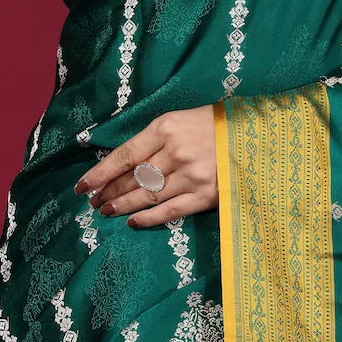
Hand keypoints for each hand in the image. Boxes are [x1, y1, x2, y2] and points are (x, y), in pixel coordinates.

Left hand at [73, 106, 217, 228]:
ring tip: (106, 211)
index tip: (82, 186)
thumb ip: (155, 139)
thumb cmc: (217, 124)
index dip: (100, 173)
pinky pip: (169, 211)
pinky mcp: (205, 195)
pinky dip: (148, 218)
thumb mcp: (181, 119)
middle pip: (133, 178)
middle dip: (109, 190)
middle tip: (93, 201)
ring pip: (147, 196)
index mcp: (166, 128)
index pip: (124, 155)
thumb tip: (124, 162)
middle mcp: (175, 152)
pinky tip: (132, 222)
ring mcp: (190, 176)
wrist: (259, 136)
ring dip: (122, 205)